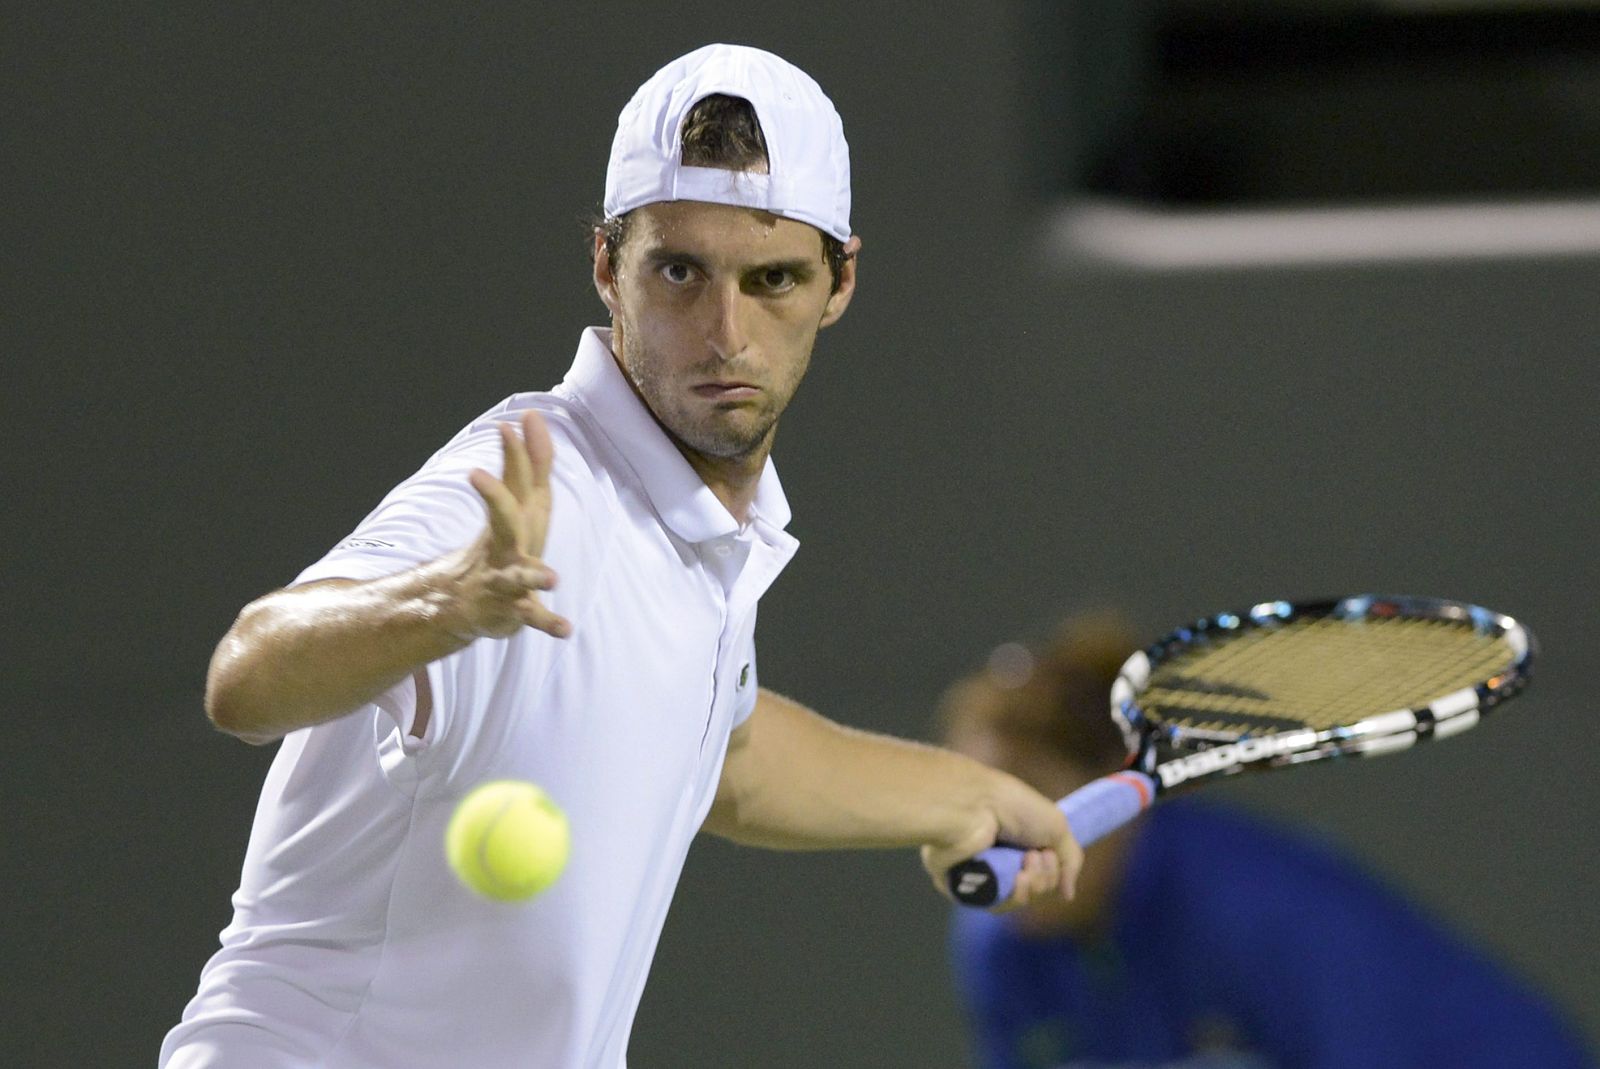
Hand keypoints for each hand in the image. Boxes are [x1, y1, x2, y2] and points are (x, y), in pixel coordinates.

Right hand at [447, 410, 572, 641]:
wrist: (464, 602)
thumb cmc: (502, 546)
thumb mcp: (517, 504)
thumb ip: (528, 464)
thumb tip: (532, 416)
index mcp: (511, 518)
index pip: (514, 481)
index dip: (515, 454)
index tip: (510, 422)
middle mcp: (505, 544)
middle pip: (504, 517)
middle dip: (494, 496)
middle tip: (475, 474)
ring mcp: (505, 577)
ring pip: (517, 575)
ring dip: (533, 574)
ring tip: (553, 577)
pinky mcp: (512, 609)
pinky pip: (531, 617)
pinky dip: (548, 623)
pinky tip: (567, 629)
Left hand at [919, 776, 1081, 911]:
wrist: (977, 805)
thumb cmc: (1015, 808)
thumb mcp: (1056, 826)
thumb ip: (1070, 861)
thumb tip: (1067, 895)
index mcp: (1018, 841)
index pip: (1043, 873)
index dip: (1053, 871)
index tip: (1050, 852)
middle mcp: (1000, 857)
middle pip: (1034, 890)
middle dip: (1044, 878)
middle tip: (1035, 855)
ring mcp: (981, 871)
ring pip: (1016, 900)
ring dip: (1032, 886)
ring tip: (1026, 863)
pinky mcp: (962, 884)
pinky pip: (995, 904)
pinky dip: (1013, 895)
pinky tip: (1017, 878)